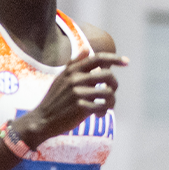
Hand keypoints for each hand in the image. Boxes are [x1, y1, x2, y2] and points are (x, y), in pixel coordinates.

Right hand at [14, 51, 128, 146]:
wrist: (42, 120)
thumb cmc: (54, 100)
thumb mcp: (60, 79)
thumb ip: (74, 64)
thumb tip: (86, 49)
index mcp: (72, 71)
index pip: (98, 59)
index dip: (115, 58)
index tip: (126, 62)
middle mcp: (75, 80)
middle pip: (108, 75)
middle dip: (114, 84)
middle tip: (111, 92)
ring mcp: (78, 94)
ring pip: (108, 93)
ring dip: (111, 101)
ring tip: (107, 106)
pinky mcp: (81, 108)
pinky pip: (102, 107)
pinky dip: (104, 112)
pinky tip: (99, 115)